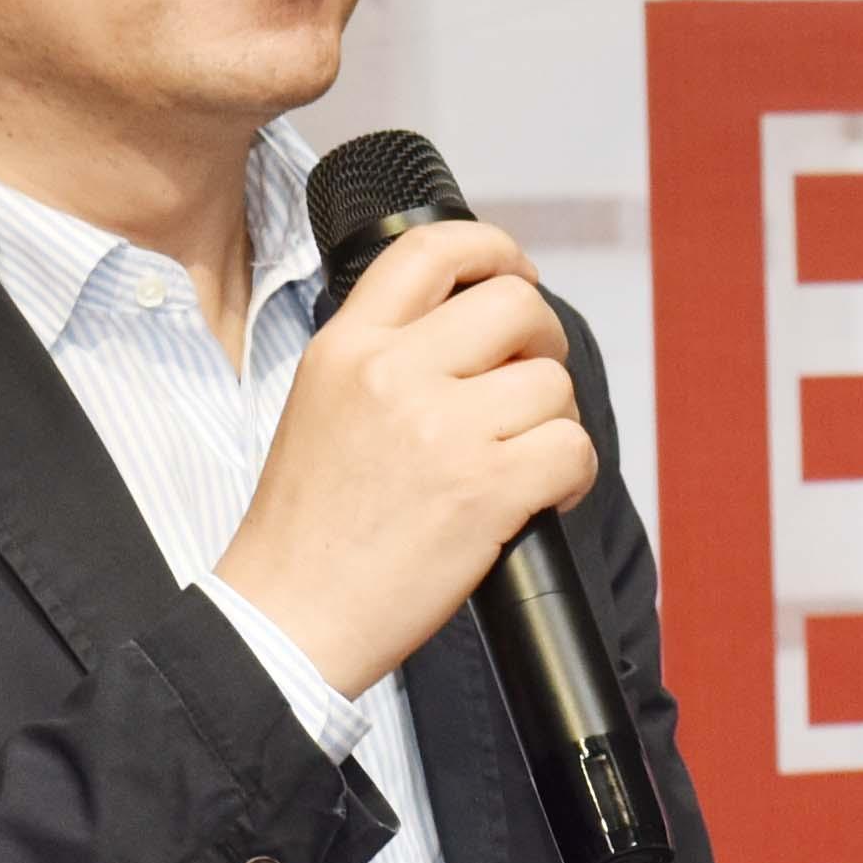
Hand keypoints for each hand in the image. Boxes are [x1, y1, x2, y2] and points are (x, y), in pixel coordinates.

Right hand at [215, 216, 591, 697]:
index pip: (429, 248)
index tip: (517, 272)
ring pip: (553, 383)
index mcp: (346, 347)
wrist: (288, 615)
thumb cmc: (307, 527)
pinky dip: (574, 476)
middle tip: (529, 382)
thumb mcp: (320, 404)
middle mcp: (393, 374)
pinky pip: (573, 449)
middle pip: (516, 304)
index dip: (493, 248)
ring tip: (521, 460)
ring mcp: (443, 430)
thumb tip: (474, 328)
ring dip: (554, 422)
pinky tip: (540, 498)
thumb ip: (386, 356)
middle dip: (542, 341)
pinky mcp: (486, 489)